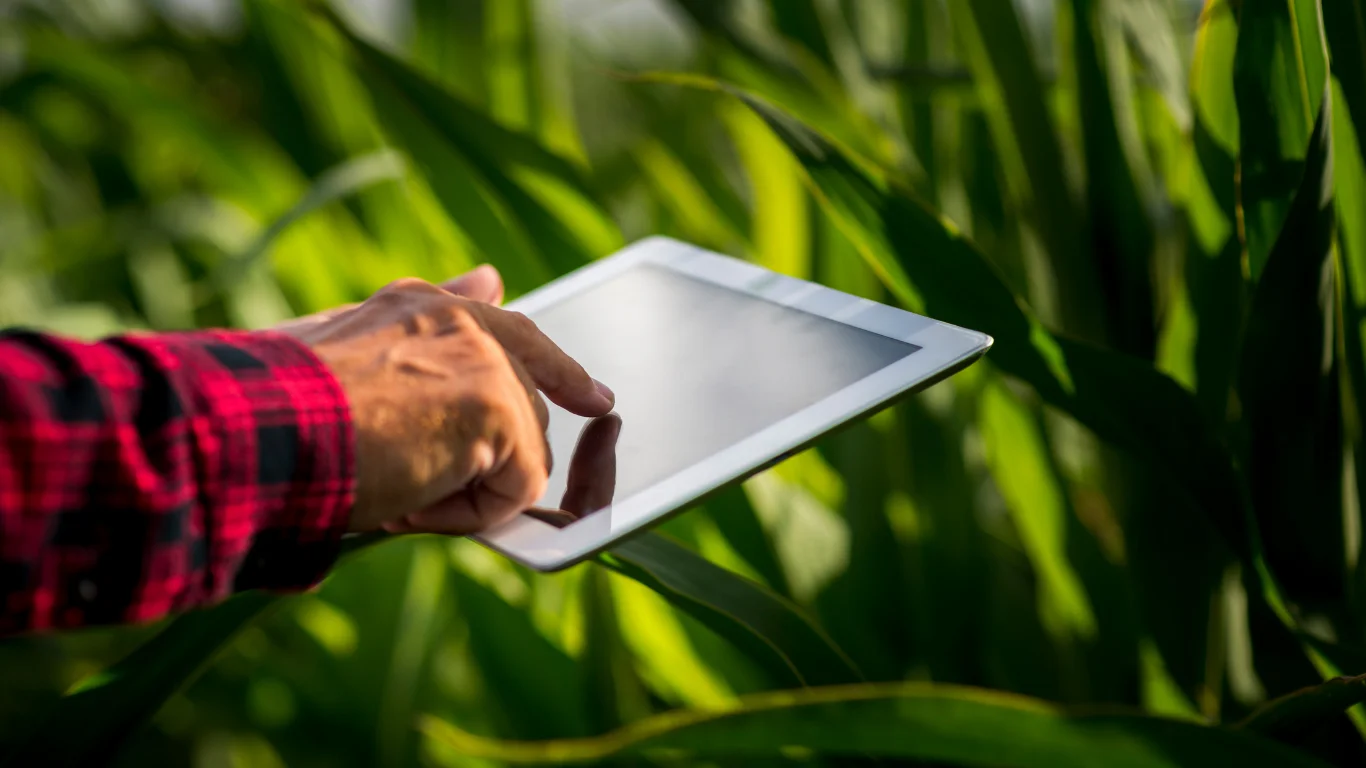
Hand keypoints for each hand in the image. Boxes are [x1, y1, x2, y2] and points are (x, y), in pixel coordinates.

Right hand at [274, 269, 612, 533]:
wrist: (252, 430)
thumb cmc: (279, 409)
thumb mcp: (349, 358)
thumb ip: (428, 323)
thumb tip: (490, 277)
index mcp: (425, 306)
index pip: (513, 332)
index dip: (559, 372)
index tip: (597, 401)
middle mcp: (463, 321)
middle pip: (523, 410)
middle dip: (482, 460)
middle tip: (398, 480)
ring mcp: (485, 363)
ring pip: (519, 454)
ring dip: (463, 488)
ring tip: (390, 483)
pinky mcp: (496, 410)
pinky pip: (517, 488)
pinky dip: (469, 514)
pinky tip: (409, 498)